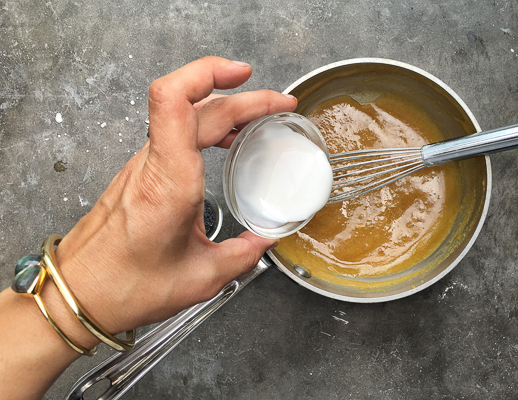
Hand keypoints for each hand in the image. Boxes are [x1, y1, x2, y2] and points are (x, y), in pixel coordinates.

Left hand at [54, 57, 296, 333]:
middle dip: (243, 96)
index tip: (244, 76)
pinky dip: (207, 124)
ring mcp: (143, 164)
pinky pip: (176, 131)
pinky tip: (226, 139)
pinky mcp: (141, 171)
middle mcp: (153, 165)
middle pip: (195, 103)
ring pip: (184, 113)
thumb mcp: (200, 278)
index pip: (174, 100)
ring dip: (224, 106)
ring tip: (257, 118)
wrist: (80, 293)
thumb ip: (242, 255)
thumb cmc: (126, 286)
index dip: (208, 73)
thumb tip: (264, 240)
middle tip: (279, 106)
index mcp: (168, 183)